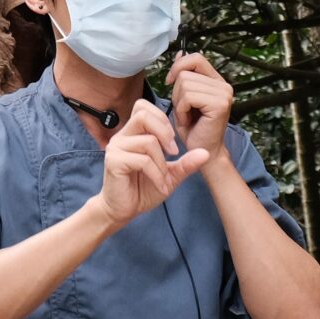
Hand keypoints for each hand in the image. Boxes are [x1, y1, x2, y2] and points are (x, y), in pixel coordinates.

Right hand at [97, 98, 209, 226]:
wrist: (124, 211)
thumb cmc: (142, 190)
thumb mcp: (170, 175)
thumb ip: (186, 163)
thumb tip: (206, 152)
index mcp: (132, 134)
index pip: (143, 107)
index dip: (162, 119)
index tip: (171, 143)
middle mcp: (121, 137)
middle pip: (143, 115)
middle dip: (164, 132)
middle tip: (173, 153)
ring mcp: (115, 148)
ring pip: (148, 140)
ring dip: (162, 162)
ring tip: (165, 179)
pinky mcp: (113, 162)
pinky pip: (143, 160)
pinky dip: (157, 175)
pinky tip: (160, 186)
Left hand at [167, 51, 233, 156]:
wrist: (202, 151)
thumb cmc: (192, 127)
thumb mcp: (183, 96)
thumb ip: (184, 75)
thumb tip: (179, 53)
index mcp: (216, 81)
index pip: (195, 58)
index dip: (178, 66)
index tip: (170, 81)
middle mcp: (224, 85)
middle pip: (185, 73)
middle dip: (176, 92)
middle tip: (185, 110)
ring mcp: (224, 94)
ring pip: (184, 84)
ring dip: (178, 103)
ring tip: (187, 116)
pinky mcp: (220, 104)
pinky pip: (188, 97)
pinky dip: (181, 110)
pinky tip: (188, 121)